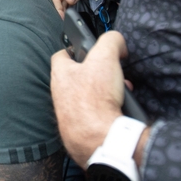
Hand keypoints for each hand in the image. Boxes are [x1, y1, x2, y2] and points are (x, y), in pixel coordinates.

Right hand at [50, 0, 106, 17]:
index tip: (62, 18)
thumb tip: (69, 1)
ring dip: (63, 9)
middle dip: (60, 10)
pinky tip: (68, 14)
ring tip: (66, 20)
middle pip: (57, 0)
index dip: (58, 8)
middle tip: (64, 22)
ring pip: (61, 0)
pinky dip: (67, 6)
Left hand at [51, 31, 127, 166]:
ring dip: (106, 91)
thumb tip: (117, 41)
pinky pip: (94, 115)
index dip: (77, 49)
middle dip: (100, 73)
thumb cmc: (95, 99)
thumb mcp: (106, 57)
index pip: (62, 54)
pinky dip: (107, 110)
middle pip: (79, 76)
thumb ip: (111, 40)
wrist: (99, 139)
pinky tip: (118, 110)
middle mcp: (60, 94)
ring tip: (121, 92)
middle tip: (114, 73)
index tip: (92, 50)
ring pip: (89, 96)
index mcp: (60, 74)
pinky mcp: (80, 130)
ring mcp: (68, 114)